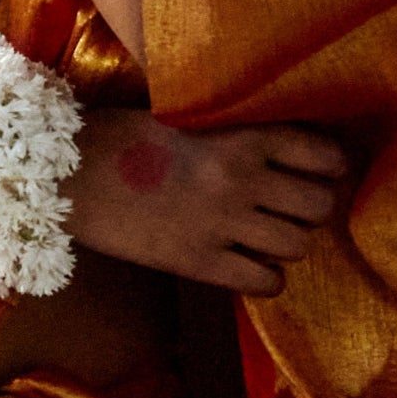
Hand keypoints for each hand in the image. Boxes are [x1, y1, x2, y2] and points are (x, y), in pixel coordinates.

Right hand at [68, 108, 342, 294]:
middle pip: (319, 205)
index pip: (322, 154)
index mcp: (241, 135)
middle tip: (293, 206)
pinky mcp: (200, 263)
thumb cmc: (120, 136)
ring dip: (290, 241)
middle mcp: (242, 180)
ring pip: (298, 244)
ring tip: (269, 235)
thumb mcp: (187, 115)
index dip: (330, 166)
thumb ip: (234, 130)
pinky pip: (266, 282)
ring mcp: (223, 225)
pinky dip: (267, 277)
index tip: (322, 171)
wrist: (66, 175)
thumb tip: (279, 146)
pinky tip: (250, 264)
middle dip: (311, 206)